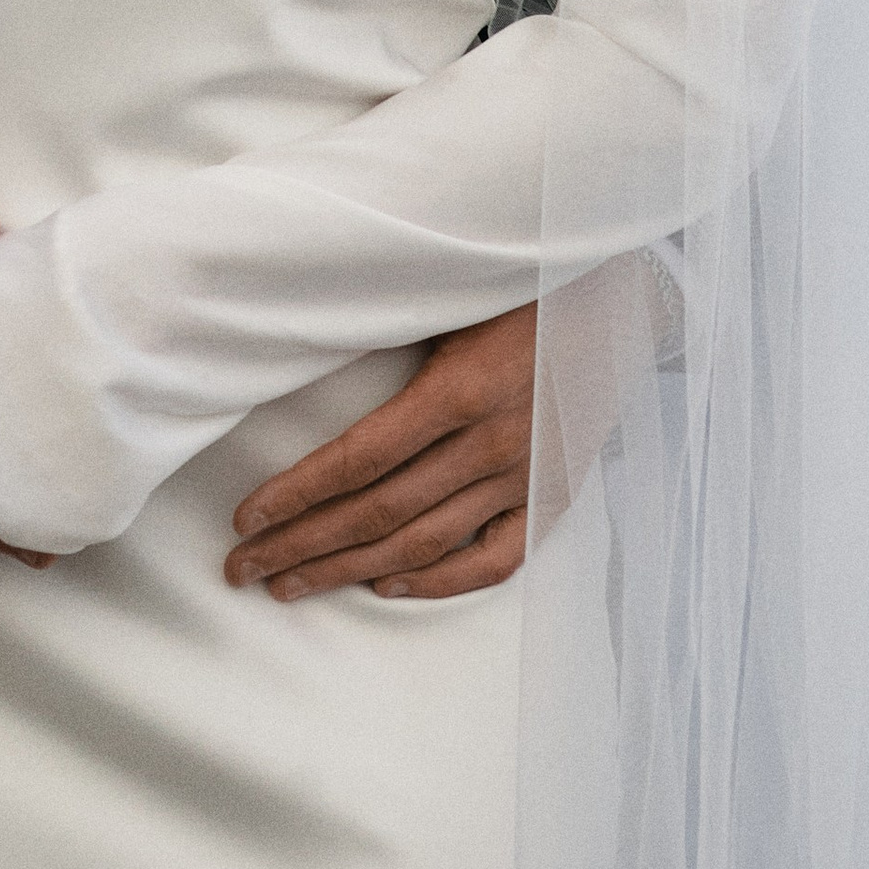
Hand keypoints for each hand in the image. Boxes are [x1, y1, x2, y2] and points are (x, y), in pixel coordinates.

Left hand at [223, 304, 534, 602]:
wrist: (626, 294)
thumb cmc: (524, 279)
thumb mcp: (452, 292)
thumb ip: (388, 326)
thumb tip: (299, 344)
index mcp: (461, 389)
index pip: (359, 460)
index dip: (297, 494)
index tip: (245, 519)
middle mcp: (491, 444)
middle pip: (379, 513)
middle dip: (302, 545)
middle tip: (243, 569)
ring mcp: (524, 476)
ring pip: (423, 543)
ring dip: (349, 569)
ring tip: (290, 584)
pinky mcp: (552, 494)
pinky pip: (494, 558)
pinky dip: (438, 582)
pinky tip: (386, 588)